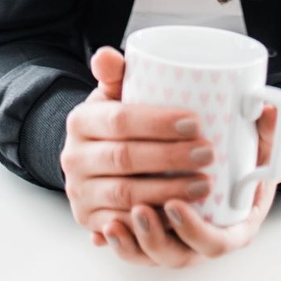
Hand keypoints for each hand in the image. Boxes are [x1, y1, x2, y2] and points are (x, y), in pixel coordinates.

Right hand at [60, 46, 214, 245]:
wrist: (89, 156)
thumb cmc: (113, 120)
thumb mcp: (111, 94)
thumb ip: (114, 72)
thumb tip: (106, 55)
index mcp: (80, 120)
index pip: (120, 119)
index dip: (158, 123)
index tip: (195, 123)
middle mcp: (73, 157)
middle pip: (125, 158)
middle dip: (170, 157)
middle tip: (207, 153)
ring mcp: (78, 192)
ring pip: (126, 195)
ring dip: (168, 191)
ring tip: (204, 184)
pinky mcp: (88, 220)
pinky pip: (123, 225)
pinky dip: (154, 221)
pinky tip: (181, 213)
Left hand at [102, 101, 280, 268]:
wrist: (242, 166)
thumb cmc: (250, 157)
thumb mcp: (263, 145)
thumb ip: (266, 126)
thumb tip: (266, 107)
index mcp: (238, 225)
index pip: (217, 241)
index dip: (194, 230)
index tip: (174, 205)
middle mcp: (206, 240)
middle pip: (179, 254)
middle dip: (157, 234)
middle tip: (141, 208)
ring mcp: (180, 242)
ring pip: (154, 256)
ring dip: (135, 240)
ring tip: (119, 218)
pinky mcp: (157, 235)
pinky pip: (136, 251)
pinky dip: (121, 243)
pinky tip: (104, 229)